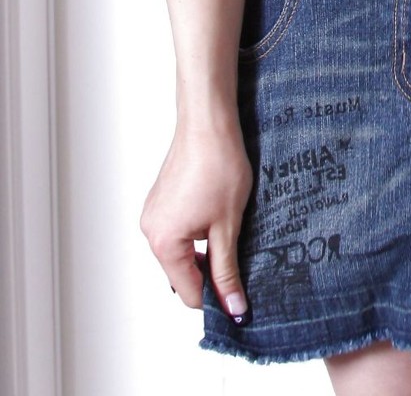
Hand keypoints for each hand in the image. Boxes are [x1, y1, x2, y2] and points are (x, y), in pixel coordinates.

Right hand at [140, 112, 252, 318]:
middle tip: (241, 266)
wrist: (208, 122)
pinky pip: (177, 231)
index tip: (239, 301)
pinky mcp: (161, 201)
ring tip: (230, 236)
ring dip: (204, 252)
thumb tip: (233, 307)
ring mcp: (154, 214)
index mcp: (163, 242)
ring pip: (180, 251)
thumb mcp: (227, 226)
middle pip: (181, 273)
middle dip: (210, 274)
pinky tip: (217, 220)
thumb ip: (227, 270)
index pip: (188, 292)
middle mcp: (150, 231)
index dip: (216, 299)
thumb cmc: (218, 166)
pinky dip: (196, 234)